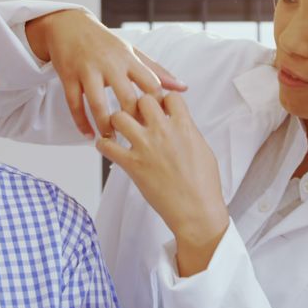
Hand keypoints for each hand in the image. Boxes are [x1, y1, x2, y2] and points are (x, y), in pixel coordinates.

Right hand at [25, 10, 185, 137]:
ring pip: (98, 104)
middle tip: (136, 137)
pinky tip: (88, 135)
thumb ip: (157, 71)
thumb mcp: (133, 52)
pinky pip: (75, 104)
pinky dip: (81, 122)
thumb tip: (183, 88)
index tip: (158, 123)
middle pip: (127, 97)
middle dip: (133, 121)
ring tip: (112, 139)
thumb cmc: (106, 43)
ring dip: (105, 126)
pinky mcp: (68, 75)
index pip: (150, 84)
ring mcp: (88, 70)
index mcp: (129, 59)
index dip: (157, 107)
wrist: (70, 24)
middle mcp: (110, 64)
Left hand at [96, 94, 229, 276]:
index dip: (163, 100)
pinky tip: (109, 148)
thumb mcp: (203, 149)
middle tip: (138, 117)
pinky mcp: (131, 165)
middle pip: (142, 99)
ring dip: (118, 122)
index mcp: (184, 126)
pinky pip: (106, 146)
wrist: (197, 210)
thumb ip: (188, 132)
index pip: (169, 96)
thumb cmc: (204, 185)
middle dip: (139, 106)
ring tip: (121, 130)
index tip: (160, 108)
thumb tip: (179, 125)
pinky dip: (103, 145)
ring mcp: (145, 147)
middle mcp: (163, 131)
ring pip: (119, 116)